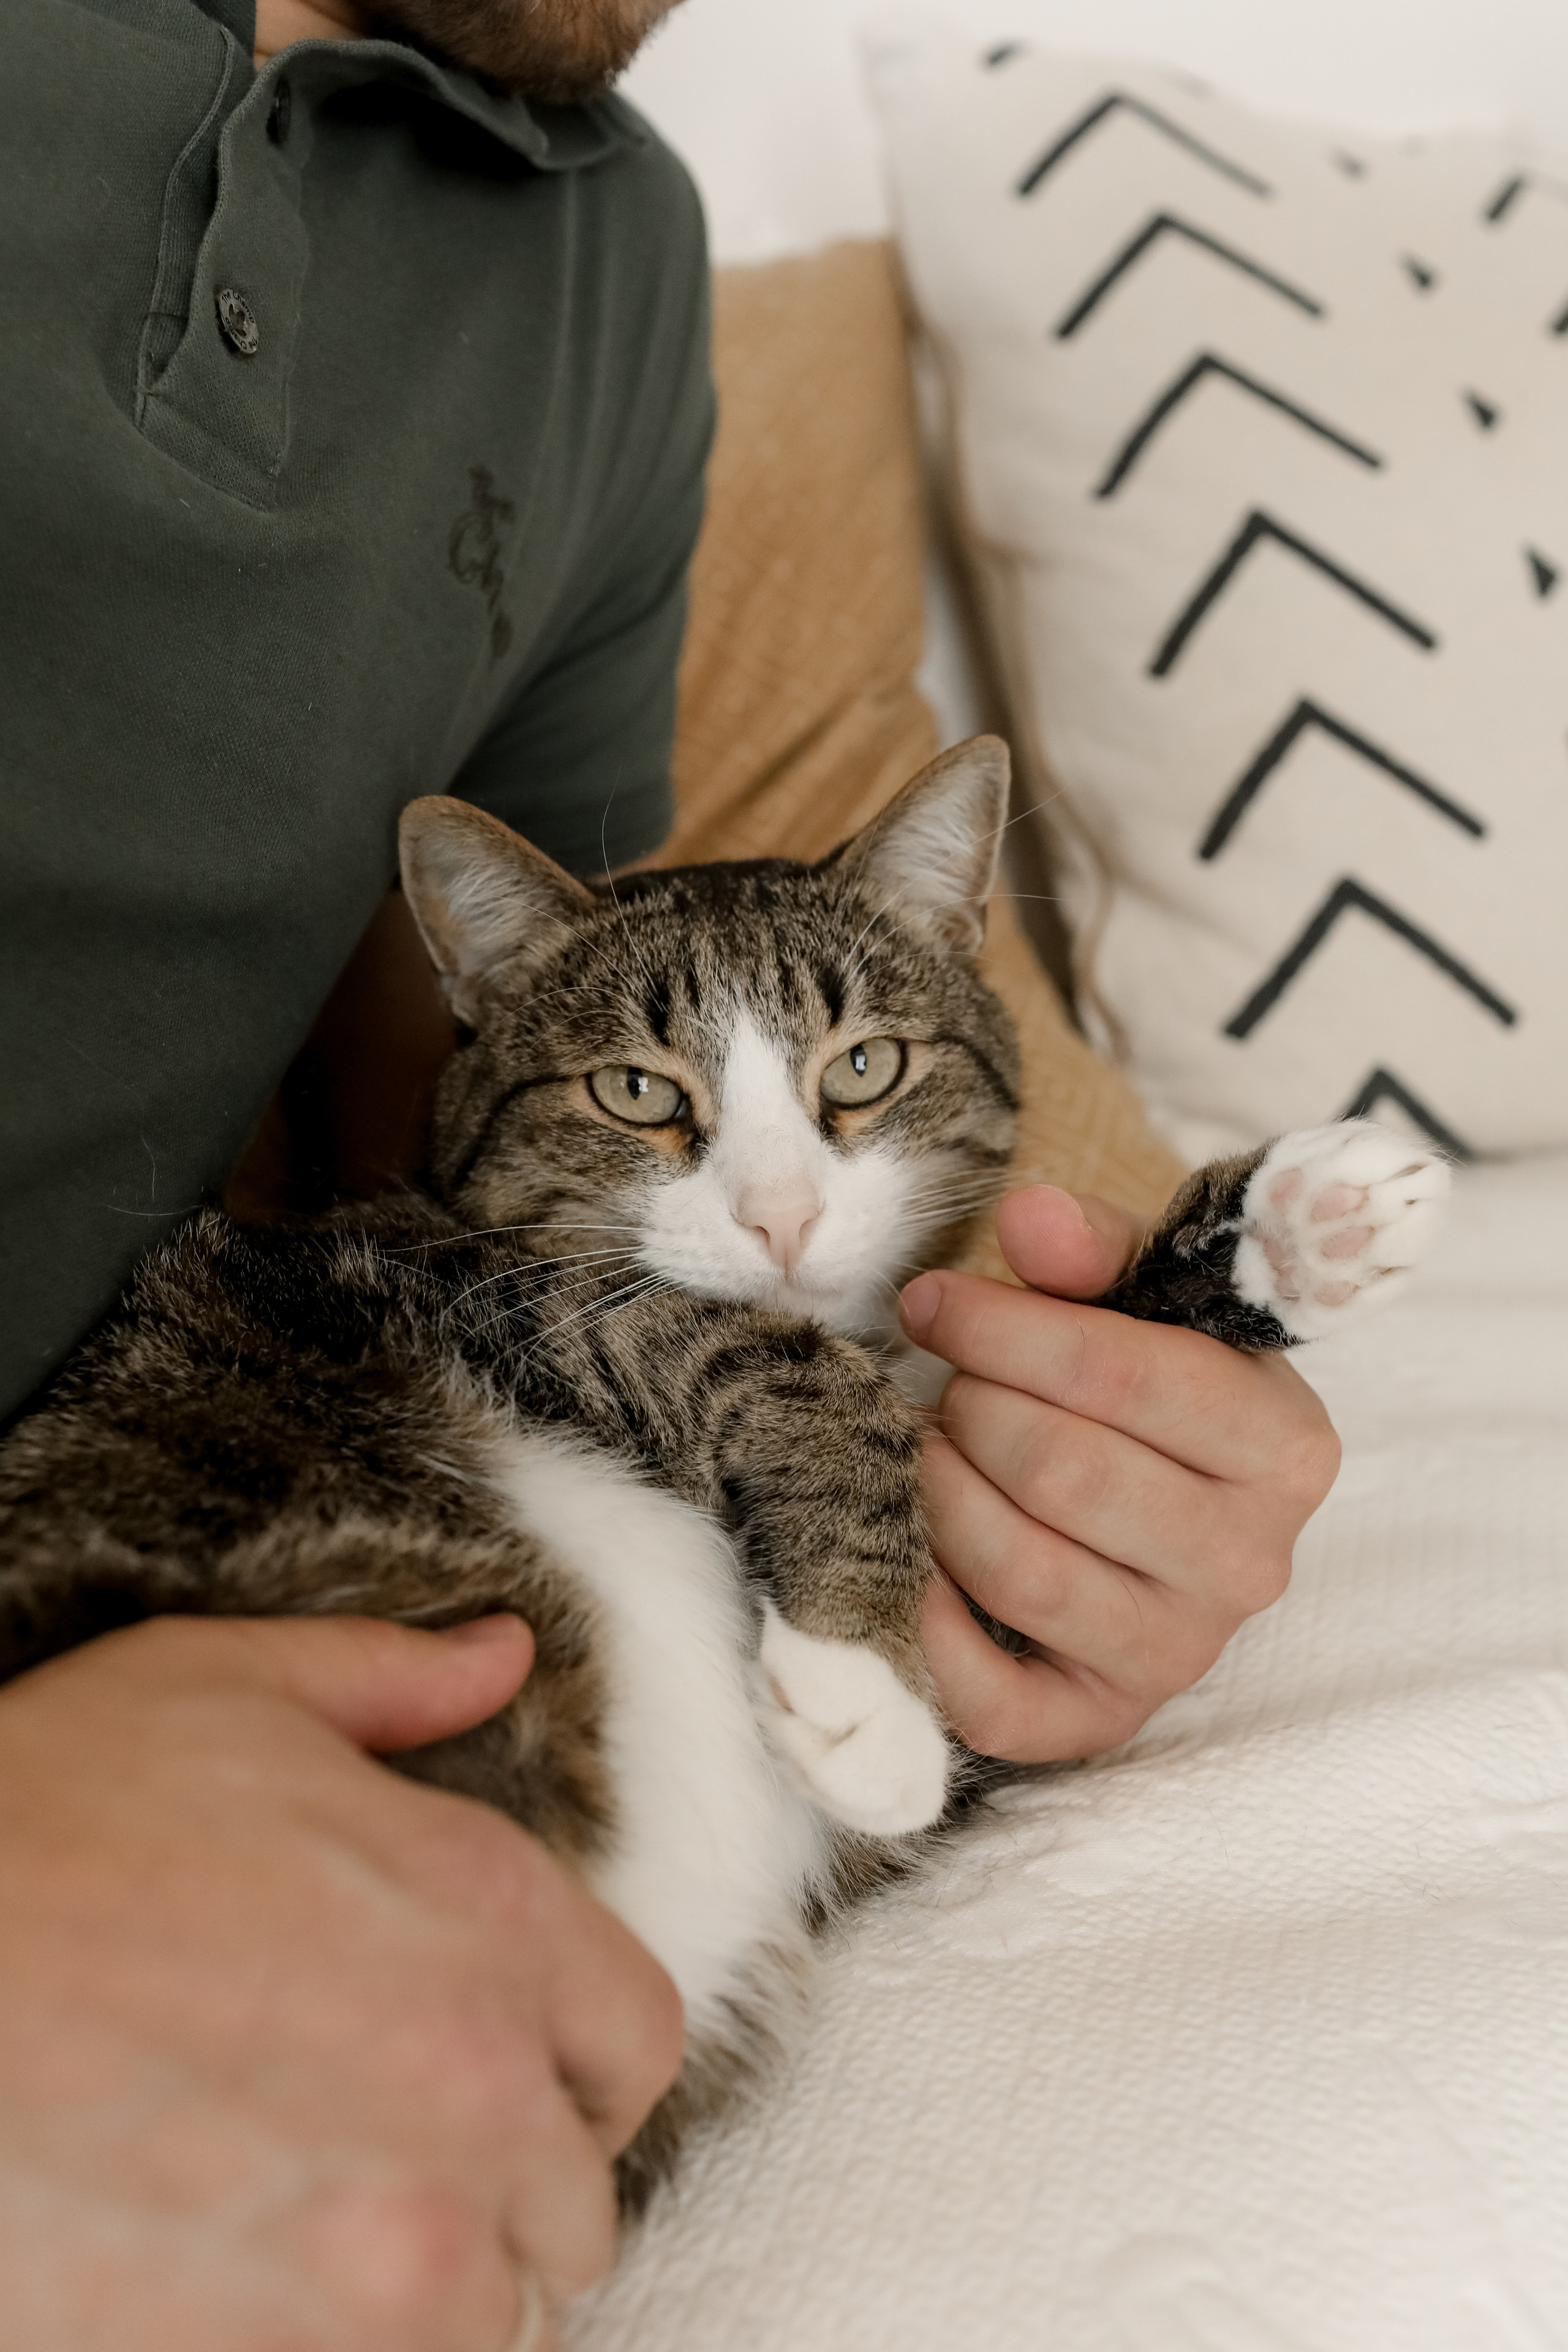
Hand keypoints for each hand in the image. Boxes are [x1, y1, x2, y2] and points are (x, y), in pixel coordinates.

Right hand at [0, 1613, 681, 2351]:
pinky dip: (348, 2349)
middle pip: (576, 2197)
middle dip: (511, 2185)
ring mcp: (389, 2234)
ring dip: (439, 2288)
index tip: (525, 2077)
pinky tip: (274, 2286)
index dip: (585, 2064)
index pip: (635, 2037)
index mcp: (489, 1907)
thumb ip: (388, 1679)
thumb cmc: (44, 1816)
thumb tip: (497, 1652)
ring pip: (493, 2314)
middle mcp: (474, 2076)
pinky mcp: (284, 2345)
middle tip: (410, 2158)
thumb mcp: (222, 1688)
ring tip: (345, 2234)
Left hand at [901, 1185, 1340, 1761]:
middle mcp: (1253, 1562)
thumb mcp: (1143, 1299)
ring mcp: (1182, 1651)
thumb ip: (1094, 1248)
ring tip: (925, 1447)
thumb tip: (1029, 1217)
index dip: (1002, 1328)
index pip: (1122, 1374)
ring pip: (1020, 1570)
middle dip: (972, 1408)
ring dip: (940, 1493)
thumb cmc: (1149, 1386)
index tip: (933, 1301)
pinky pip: (996, 1701)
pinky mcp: (1104, 1719)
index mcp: (1287, 1447)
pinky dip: (930, 1629)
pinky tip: (912, 1557)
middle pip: (1061, 1470)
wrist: (1170, 1499)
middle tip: (945, 1383)